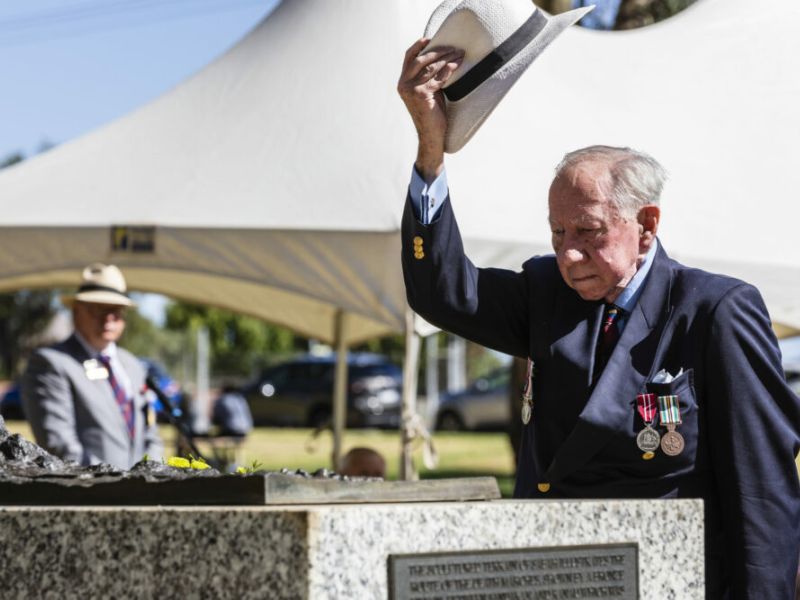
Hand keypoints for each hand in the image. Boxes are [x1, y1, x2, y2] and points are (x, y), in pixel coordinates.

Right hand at [397, 38, 463, 180]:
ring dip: (447, 57)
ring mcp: (411, 89)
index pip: (408, 58)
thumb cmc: (432, 115)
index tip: (431, 39)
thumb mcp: (427, 92)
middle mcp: (403, 85)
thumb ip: (428, 78)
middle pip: (420, 59)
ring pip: (430, 66)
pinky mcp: (421, 94)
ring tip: (459, 53)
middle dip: (438, 51)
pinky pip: (438, 76)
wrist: (431, 136)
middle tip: (453, 47)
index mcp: (402, 83)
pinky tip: (458, 64)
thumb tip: (441, 60)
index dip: (418, 46)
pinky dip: (449, 69)